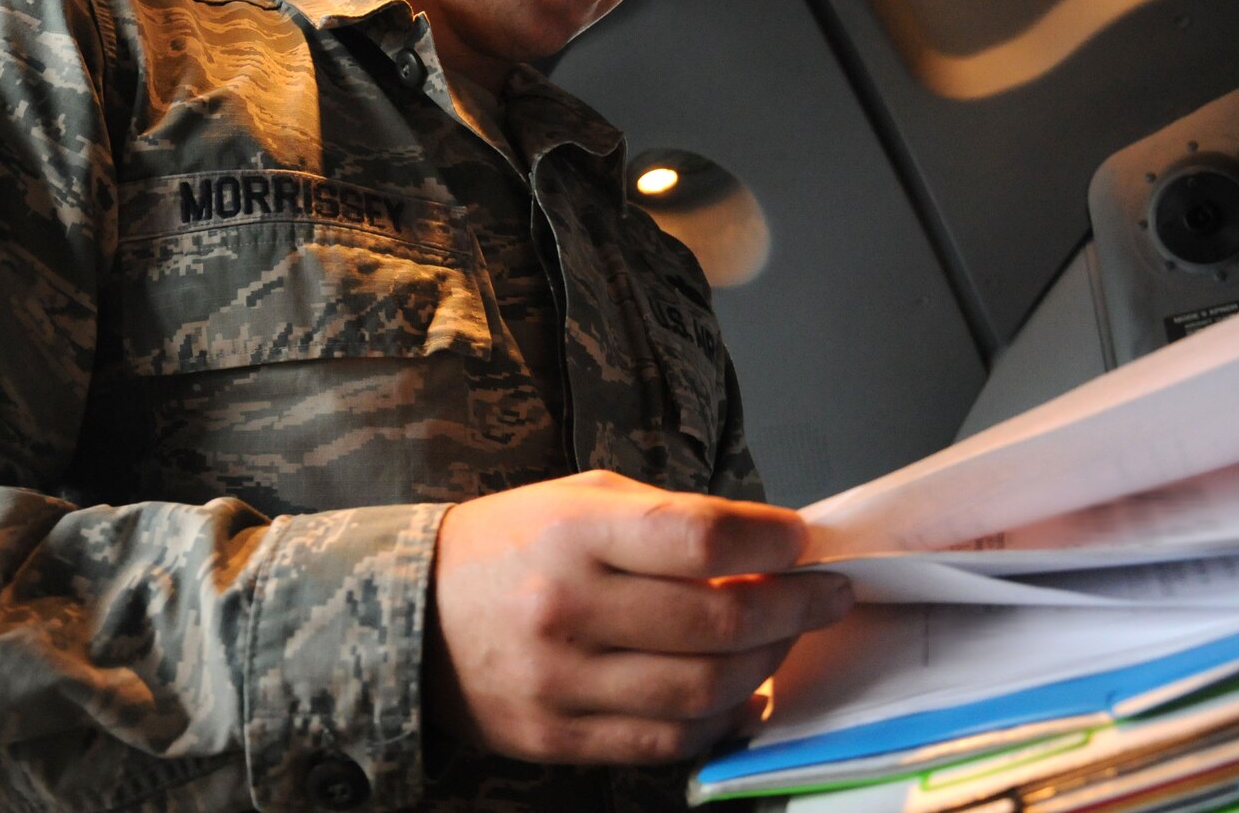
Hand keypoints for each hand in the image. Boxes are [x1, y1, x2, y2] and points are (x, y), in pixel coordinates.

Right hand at [425, 469, 851, 765]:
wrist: (408, 615)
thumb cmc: (508, 546)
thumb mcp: (575, 500)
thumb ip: (666, 520)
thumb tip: (767, 546)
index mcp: (572, 532)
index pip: (698, 537)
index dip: (770, 540)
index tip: (807, 540)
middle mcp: (568, 608)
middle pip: (718, 617)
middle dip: (795, 604)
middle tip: (830, 593)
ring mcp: (563, 682)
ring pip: (705, 687)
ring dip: (767, 663)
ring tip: (785, 639)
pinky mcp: (560, 738)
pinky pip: (668, 739)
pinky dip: (722, 719)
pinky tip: (743, 692)